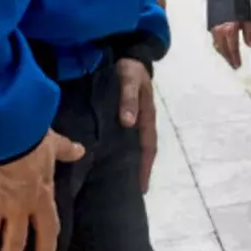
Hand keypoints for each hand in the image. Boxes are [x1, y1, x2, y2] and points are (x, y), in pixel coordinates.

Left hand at [117, 58, 155, 193]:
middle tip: (128, 195)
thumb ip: (129, 99)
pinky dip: (113, 153)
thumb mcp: (130, 80)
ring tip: (115, 186)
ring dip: (125, 165)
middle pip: (139, 153)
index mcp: (146, 117)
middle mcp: (139, 123)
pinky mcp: (116, 118)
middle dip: (136, 173)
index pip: (148, 147)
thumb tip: (129, 123)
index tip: (141, 188)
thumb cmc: (130, 69)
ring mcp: (129, 122)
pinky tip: (102, 163)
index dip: (145, 167)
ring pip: (128, 148)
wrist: (126, 55)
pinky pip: (117, 140)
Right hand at [210, 21, 250, 69]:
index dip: (235, 59)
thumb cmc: (235, 3)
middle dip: (229, 59)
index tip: (238, 66)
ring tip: (228, 59)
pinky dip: (218, 47)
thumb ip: (248, 33)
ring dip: (223, 54)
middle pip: (224, 50)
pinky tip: (221, 48)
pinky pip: (214, 40)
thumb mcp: (247, 18)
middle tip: (233, 66)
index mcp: (229, 31)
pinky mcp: (211, 26)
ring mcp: (214, 28)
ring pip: (217, 46)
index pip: (233, 49)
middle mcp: (220, 31)